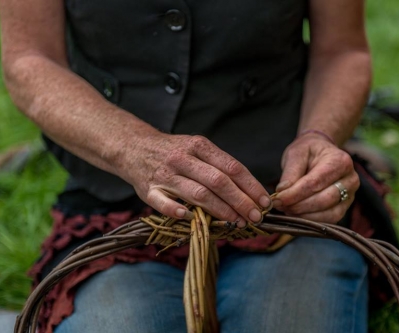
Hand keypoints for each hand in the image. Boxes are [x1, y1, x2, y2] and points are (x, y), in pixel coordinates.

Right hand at [116, 132, 270, 225]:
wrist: (133, 147)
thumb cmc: (173, 151)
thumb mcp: (196, 148)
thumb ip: (218, 165)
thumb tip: (249, 189)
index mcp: (198, 146)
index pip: (231, 166)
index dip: (251, 185)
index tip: (265, 201)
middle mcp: (183, 159)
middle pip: (218, 181)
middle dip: (241, 201)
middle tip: (255, 216)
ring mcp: (165, 175)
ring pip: (197, 194)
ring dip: (220, 210)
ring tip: (237, 222)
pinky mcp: (149, 190)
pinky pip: (163, 203)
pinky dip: (177, 211)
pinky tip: (191, 218)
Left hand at [272, 133, 358, 222]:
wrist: (321, 153)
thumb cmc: (309, 152)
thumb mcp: (296, 153)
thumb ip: (290, 172)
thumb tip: (282, 192)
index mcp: (340, 161)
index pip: (316, 182)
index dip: (295, 194)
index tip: (277, 199)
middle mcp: (350, 179)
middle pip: (324, 200)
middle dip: (299, 206)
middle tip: (280, 206)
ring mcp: (350, 195)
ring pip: (329, 213)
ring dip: (305, 216)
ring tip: (287, 210)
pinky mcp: (344, 207)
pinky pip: (330, 220)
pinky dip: (312, 221)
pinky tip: (296, 216)